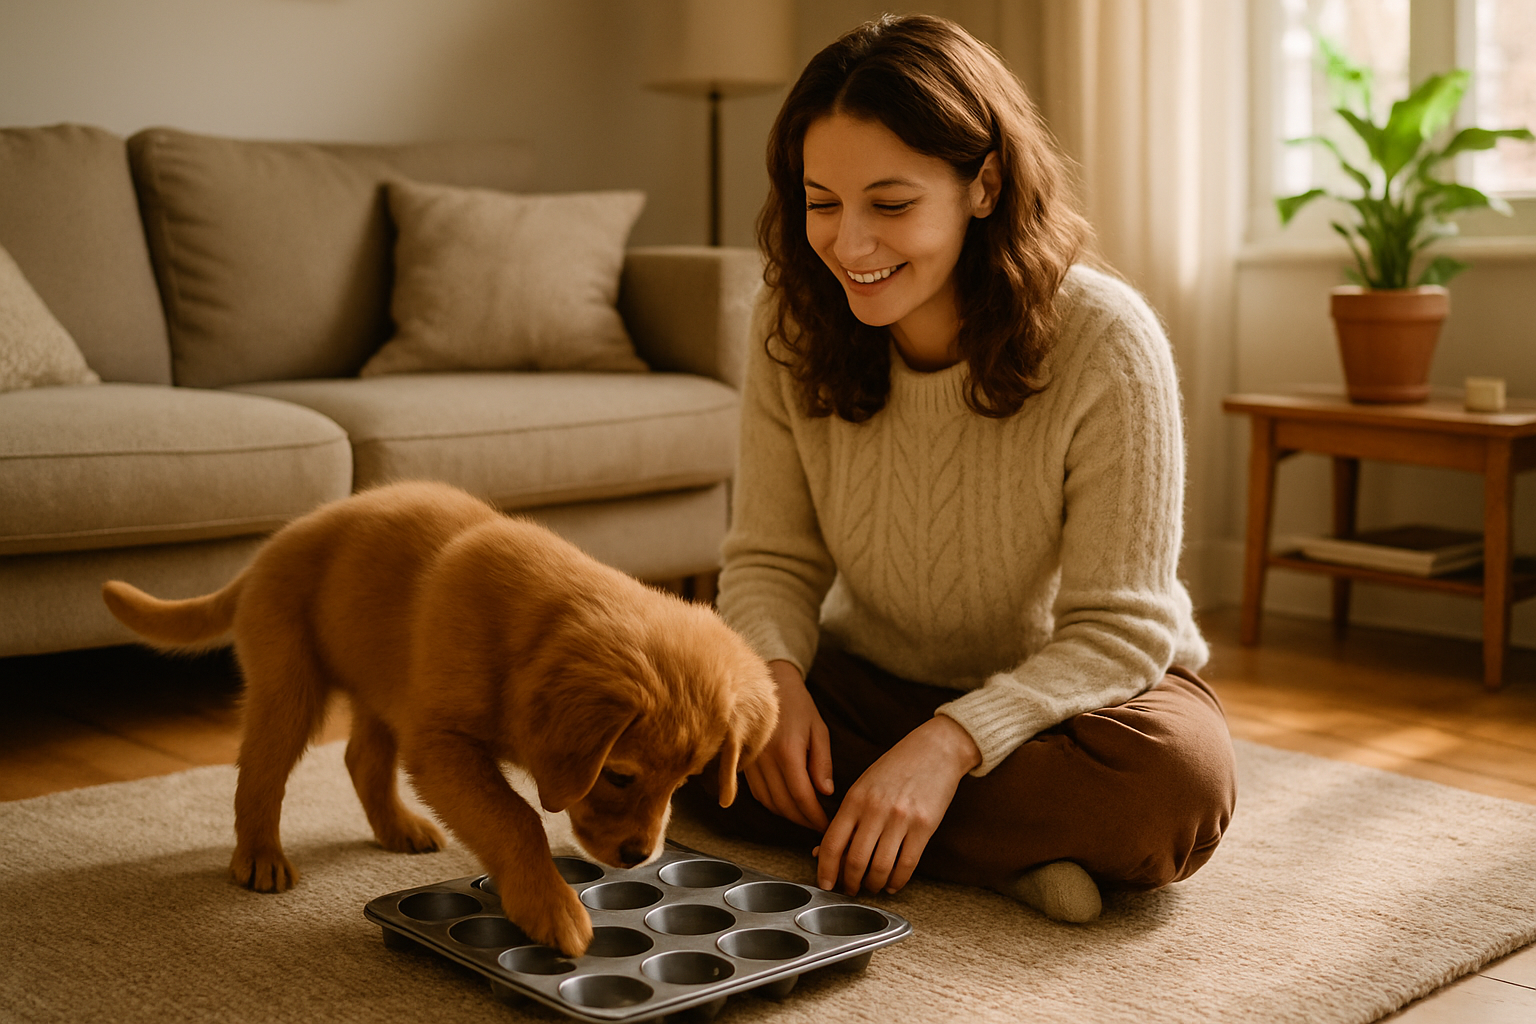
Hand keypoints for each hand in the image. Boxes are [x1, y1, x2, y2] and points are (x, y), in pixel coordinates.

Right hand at [742, 660, 833, 830]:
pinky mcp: (743, 762)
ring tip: (804, 817)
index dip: (814, 816)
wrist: (768, 683)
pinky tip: (786, 804)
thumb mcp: (818, 729)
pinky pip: (757, 792)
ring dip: (786, 815)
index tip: (826, 825)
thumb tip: (826, 793)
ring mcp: (751, 761)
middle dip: (802, 820)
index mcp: (787, 751)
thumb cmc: (797, 704)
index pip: (801, 796)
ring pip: (768, 802)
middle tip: (818, 826)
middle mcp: (765, 759)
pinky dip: (772, 804)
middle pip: (783, 804)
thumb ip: (822, 762)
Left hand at [814, 714, 980, 895]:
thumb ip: (846, 818)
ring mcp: (901, 818)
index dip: (826, 869)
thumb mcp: (864, 786)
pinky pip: (907, 865)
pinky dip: (897, 881)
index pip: (832, 842)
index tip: (825, 883)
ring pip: (881, 868)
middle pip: (855, 861)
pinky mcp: (925, 826)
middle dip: (850, 883)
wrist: (936, 749)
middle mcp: (876, 809)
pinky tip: (893, 883)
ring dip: (874, 884)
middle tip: (850, 889)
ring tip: (872, 886)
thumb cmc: (896, 767)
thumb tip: (823, 851)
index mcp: (855, 798)